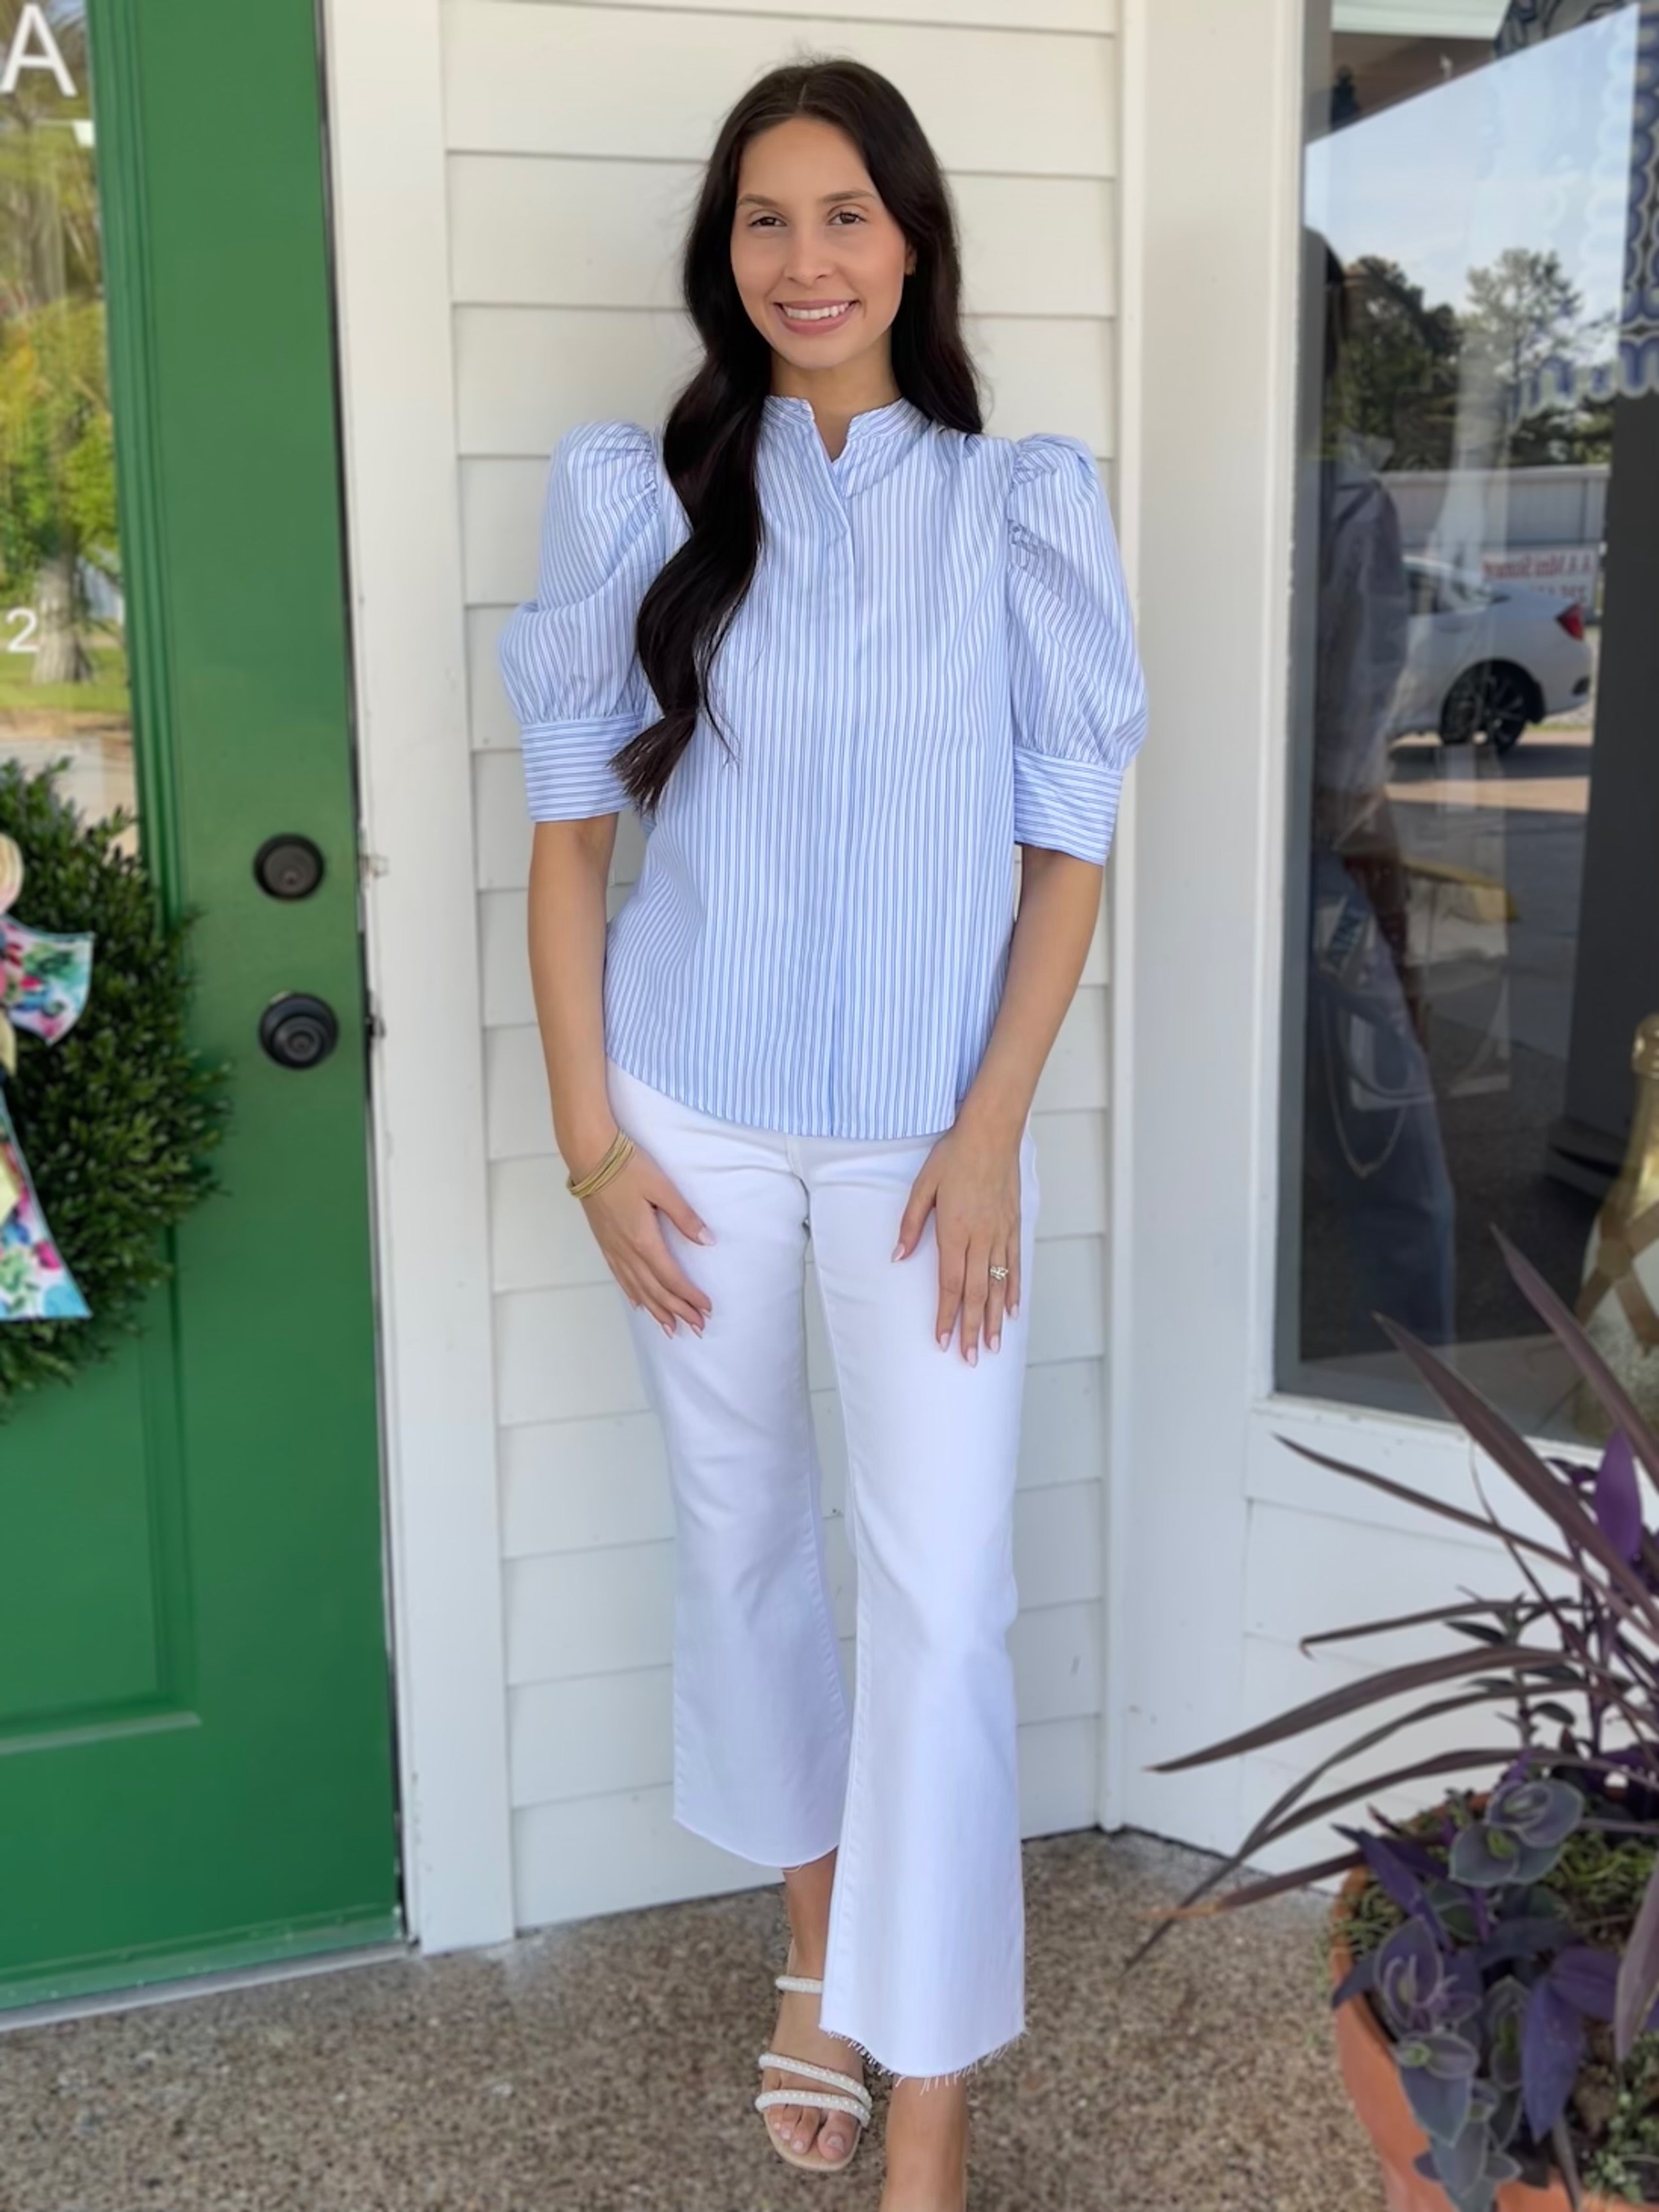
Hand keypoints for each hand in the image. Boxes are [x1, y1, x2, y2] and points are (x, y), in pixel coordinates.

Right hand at [577, 1138, 713, 1338]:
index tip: (706, 1309)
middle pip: (655, 1290)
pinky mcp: (604, 1242)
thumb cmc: (627, 1167)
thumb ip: (685, 1216)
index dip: (689, 1296)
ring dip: (656, 1310)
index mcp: (643, 1240)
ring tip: (671, 1328)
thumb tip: (708, 1241)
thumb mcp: (662, 1187)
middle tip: (697, 1328)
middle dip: (677, 1311)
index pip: (671, 1278)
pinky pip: (620, 1277)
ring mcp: (613, 1248)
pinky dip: (632, 1294)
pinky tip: (638, 1303)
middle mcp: (626, 1251)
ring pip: (637, 1289)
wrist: (589, 1155)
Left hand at [894, 1120, 1020, 1363]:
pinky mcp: (1013, 1227)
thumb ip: (911, 1224)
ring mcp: (1001, 1234)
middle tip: (969, 1358)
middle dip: (970, 1329)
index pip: (949, 1285)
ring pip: (998, 1286)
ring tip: (991, 1347)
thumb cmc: (954, 1156)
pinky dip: (1014, 1292)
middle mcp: (981, 1239)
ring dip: (993, 1319)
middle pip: (975, 1294)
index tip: (942, 1341)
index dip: (946, 1316)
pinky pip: (1015, 1267)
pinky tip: (1012, 1312)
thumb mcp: (923, 1187)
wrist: (991, 1133)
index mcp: (955, 1232)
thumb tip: (898, 1256)